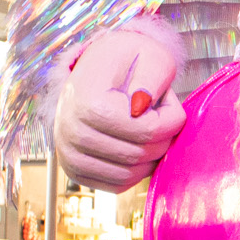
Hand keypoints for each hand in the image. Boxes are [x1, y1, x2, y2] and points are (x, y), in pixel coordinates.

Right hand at [54, 28, 186, 190]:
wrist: (99, 68)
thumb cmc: (131, 61)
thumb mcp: (151, 55)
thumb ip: (153, 76)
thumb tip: (140, 108)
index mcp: (88, 102)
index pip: (146, 131)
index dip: (171, 119)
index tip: (167, 101)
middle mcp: (70, 130)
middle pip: (138, 154)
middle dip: (164, 137)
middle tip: (160, 115)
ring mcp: (68, 152)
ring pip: (129, 174)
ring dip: (151, 156)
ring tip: (148, 129)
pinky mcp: (74, 169)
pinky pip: (116, 185)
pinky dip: (136, 171)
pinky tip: (139, 146)